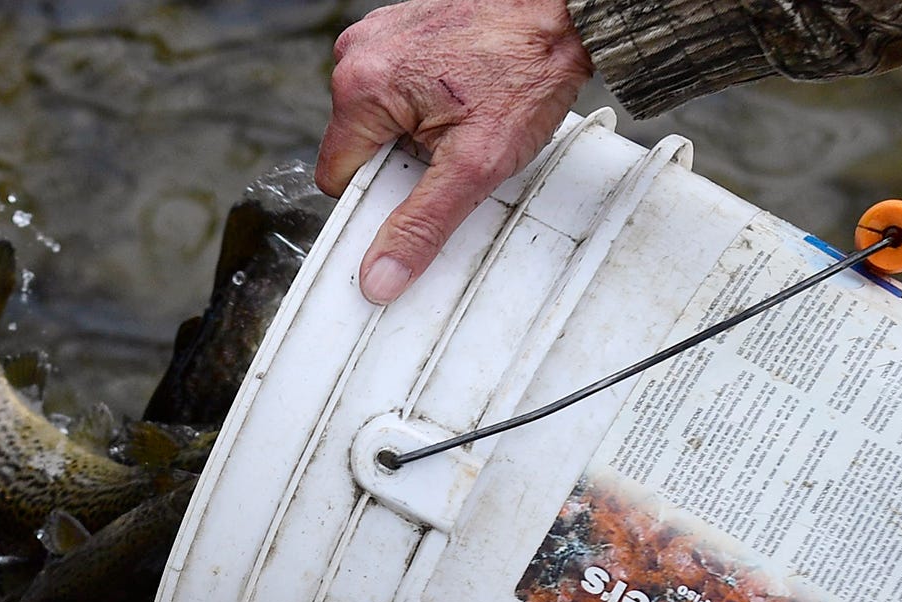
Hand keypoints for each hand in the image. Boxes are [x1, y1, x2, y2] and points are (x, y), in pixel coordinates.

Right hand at [316, 0, 591, 304]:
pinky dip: (424, 100)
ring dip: (414, 131)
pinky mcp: (400, 29)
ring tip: (465, 117)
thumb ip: (422, 225)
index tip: (418, 192)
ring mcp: (379, 36)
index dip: (378, 198)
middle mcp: (359, 55)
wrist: (564, 13)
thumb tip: (381, 275)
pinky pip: (396, 87)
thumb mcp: (475, 166)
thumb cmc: (527, 69)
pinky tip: (463, 94)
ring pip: (378, 118)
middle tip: (454, 150)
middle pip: (358, 147)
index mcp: (362, 89)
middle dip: (401, 161)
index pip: (337, 178)